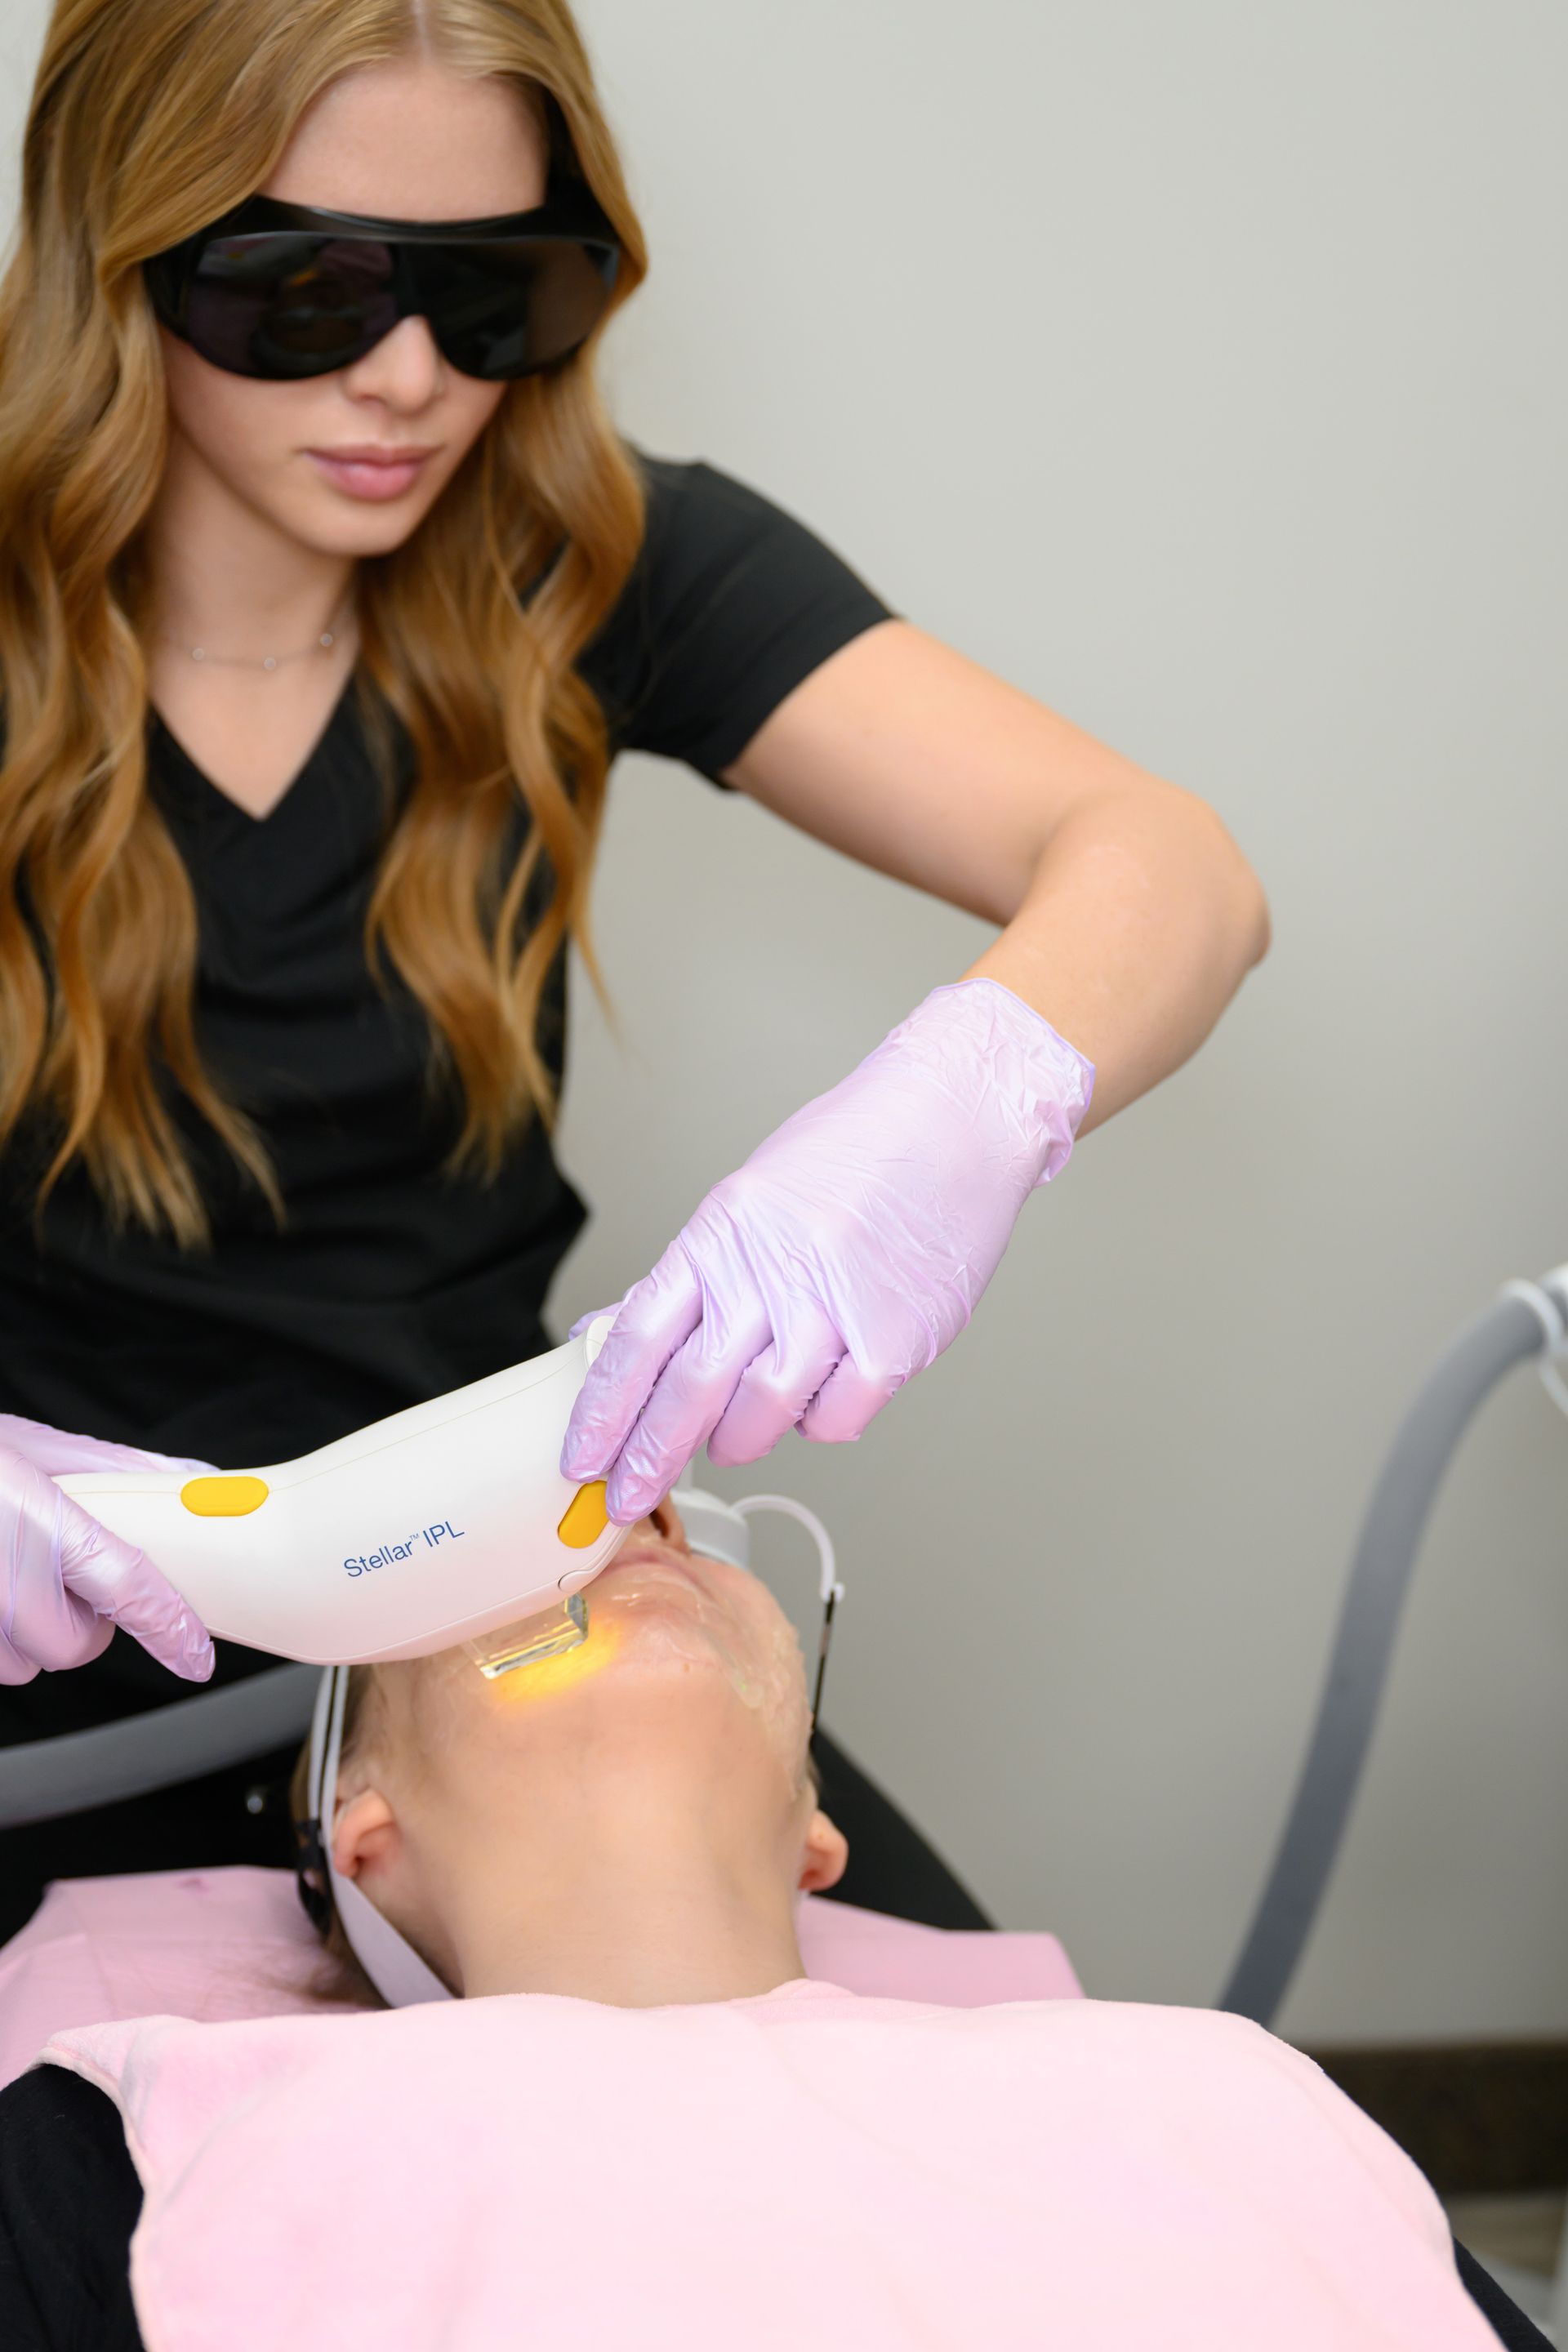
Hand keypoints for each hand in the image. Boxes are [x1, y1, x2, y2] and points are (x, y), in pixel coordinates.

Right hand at [0, 1413, 217, 1686]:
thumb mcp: (34, 1445)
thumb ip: (118, 1471)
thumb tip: (190, 1481)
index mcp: (43, 1525)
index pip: (130, 1590)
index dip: (172, 1629)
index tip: (195, 1655)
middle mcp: (1, 1580)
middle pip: (73, 1646)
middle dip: (78, 1621)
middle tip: (61, 1576)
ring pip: (20, 1664)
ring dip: (24, 1634)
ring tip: (3, 1574)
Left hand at [561, 977, 1093, 1520]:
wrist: (956, 1118)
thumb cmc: (854, 1153)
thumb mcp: (747, 1202)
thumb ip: (690, 1278)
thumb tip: (613, 1334)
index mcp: (720, 1236)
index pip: (638, 1337)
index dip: (602, 1409)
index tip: (581, 1457)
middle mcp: (770, 1272)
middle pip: (689, 1389)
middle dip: (649, 1457)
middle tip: (627, 1497)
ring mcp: (834, 1309)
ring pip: (759, 1415)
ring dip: (736, 1441)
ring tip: (733, 1437)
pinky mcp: (894, 1341)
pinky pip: (835, 1419)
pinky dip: (817, 1423)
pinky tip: (816, 1399)